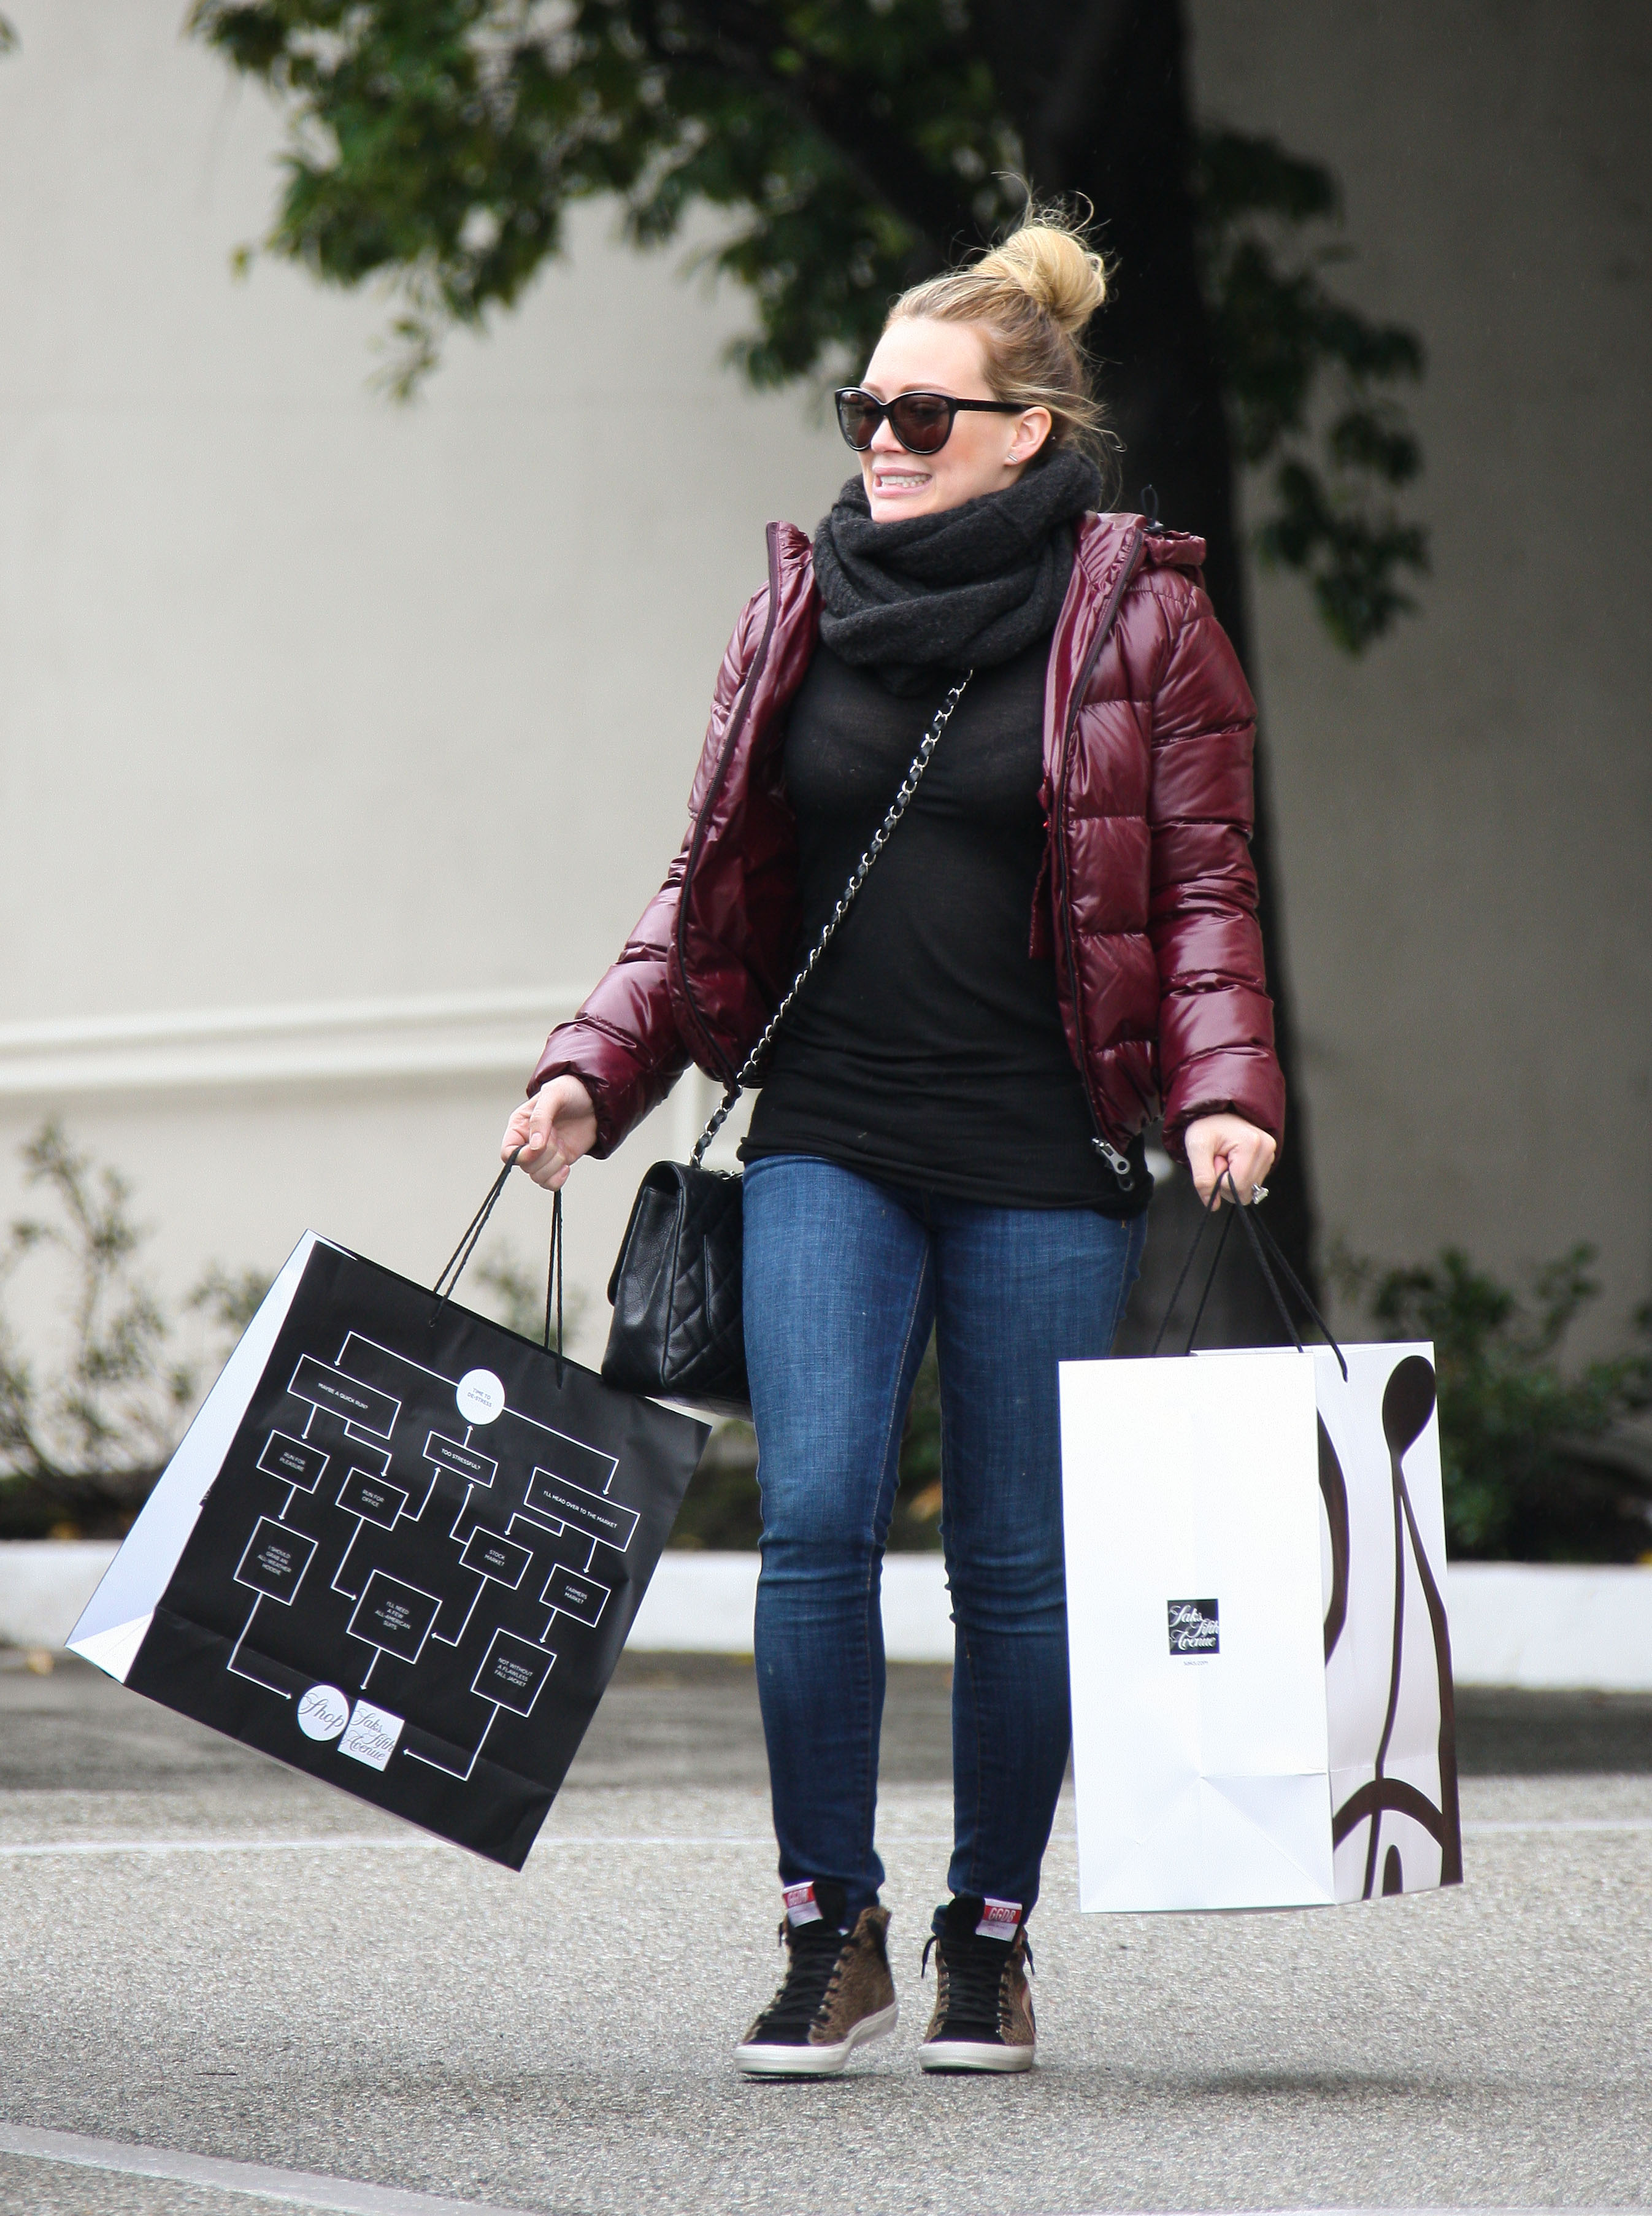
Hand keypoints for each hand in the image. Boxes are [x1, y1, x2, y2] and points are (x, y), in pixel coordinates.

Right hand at [500, 1076, 597, 1192]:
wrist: (596, 1101)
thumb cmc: (571, 1091)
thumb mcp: (553, 1094)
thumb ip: (540, 1117)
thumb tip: (535, 1145)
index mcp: (519, 1126)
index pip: (507, 1153)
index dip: (521, 1156)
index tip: (538, 1147)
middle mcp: (528, 1143)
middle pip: (525, 1166)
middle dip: (545, 1155)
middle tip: (557, 1135)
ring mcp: (544, 1155)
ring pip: (538, 1176)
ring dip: (554, 1165)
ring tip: (563, 1146)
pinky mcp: (558, 1163)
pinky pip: (550, 1183)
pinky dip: (558, 1179)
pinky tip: (567, 1166)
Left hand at [1184, 1114, 1277, 1208]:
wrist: (1215, 1112)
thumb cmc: (1205, 1125)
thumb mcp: (1196, 1147)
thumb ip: (1202, 1178)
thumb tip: (1212, 1204)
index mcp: (1252, 1144)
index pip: (1237, 1186)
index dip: (1219, 1180)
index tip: (1214, 1161)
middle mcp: (1266, 1148)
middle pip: (1246, 1192)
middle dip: (1226, 1181)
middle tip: (1218, 1159)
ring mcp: (1269, 1154)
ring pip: (1249, 1190)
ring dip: (1232, 1179)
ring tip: (1225, 1157)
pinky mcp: (1267, 1158)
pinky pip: (1252, 1183)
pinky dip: (1239, 1176)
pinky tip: (1232, 1159)